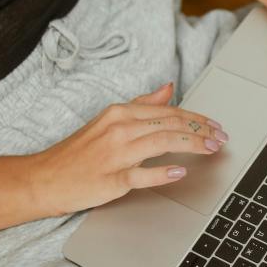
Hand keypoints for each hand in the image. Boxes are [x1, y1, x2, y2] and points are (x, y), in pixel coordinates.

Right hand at [29, 82, 227, 215]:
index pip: (169, 111)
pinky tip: (180, 172)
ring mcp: (115, 153)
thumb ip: (141, 104)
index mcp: (120, 112)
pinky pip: (142, 173)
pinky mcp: (111, 178)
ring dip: (192, 144)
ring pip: (163, 142)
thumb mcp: (109, 119)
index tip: (215, 125)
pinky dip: (163, 172)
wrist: (44, 178)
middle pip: (171, 124)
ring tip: (211, 149)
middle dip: (202, 130)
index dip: (197, 118)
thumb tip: (168, 88)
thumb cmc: (78, 152)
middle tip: (221, 138)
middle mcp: (119, 128)